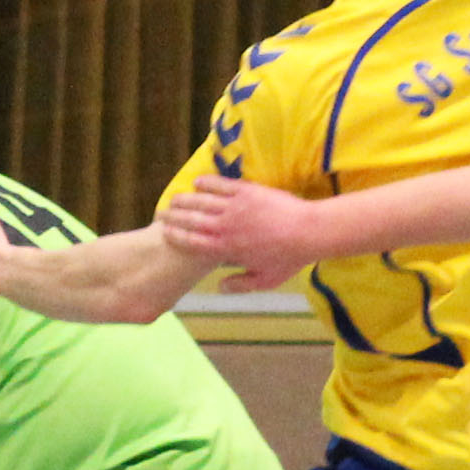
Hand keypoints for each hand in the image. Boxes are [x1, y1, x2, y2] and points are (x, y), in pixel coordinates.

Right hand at [157, 175, 324, 294]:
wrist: (308, 231)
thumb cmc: (288, 258)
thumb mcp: (264, 280)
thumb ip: (240, 285)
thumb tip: (219, 287)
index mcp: (226, 248)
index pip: (192, 242)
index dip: (175, 237)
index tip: (165, 233)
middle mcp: (224, 226)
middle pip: (190, 220)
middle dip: (173, 216)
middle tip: (161, 214)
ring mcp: (234, 207)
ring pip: (201, 201)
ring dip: (185, 199)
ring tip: (174, 199)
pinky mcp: (246, 191)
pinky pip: (221, 185)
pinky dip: (207, 183)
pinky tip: (198, 182)